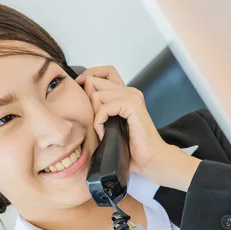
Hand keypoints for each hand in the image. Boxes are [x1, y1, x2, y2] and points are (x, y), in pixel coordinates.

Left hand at [76, 66, 198, 188]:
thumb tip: (80, 100)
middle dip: (87, 101)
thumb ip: (100, 109)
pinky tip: (104, 133)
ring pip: (96, 95)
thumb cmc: (131, 146)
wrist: (150, 158)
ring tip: (101, 130)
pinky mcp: (132, 105)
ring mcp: (132, 96)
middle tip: (94, 122)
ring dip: (93, 115)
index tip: (82, 96)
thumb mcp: (111, 123)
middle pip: (94, 80)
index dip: (88, 78)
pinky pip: (103, 107)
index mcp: (126, 93)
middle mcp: (130, 91)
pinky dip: (99, 122)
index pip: (104, 71)